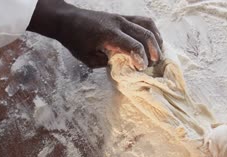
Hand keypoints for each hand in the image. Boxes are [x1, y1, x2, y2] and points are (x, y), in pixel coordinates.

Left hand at [28, 0, 162, 69]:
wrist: (68, 20)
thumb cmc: (75, 41)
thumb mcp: (88, 58)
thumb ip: (106, 62)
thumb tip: (122, 63)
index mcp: (109, 34)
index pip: (133, 46)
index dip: (141, 58)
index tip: (143, 69)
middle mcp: (118, 23)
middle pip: (144, 35)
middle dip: (153, 51)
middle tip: (154, 65)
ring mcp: (122, 17)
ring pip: (147, 25)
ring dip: (156, 39)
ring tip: (158, 53)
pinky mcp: (123, 16)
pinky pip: (143, 20)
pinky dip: (152, 30)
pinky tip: (154, 41)